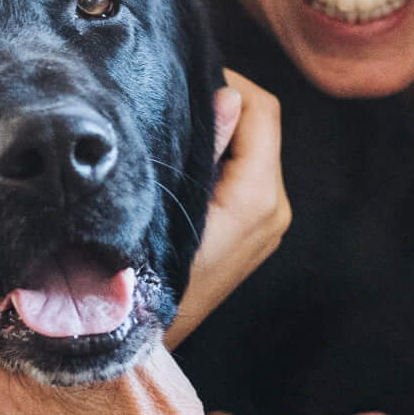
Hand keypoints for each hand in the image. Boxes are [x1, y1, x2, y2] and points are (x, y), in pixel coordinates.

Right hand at [164, 71, 288, 348]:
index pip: (262, 110)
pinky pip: (246, 174)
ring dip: (220, 131)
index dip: (229, 82)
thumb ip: (206, 146)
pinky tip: (182, 159)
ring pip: (252, 148)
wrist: (139, 337)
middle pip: (260, 126)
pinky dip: (222, 156)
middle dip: (223, 104)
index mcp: (260, 198)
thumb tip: (229, 96)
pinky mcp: (253, 231)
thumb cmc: (143, 271)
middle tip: (174, 96)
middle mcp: (274, 209)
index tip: (185, 77)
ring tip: (172, 125)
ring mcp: (267, 223)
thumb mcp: (168, 201)